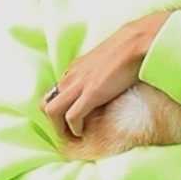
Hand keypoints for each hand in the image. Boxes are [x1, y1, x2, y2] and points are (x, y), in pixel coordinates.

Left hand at [43, 12, 169, 141]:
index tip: (68, 123)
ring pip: (51, 111)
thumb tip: (103, 86)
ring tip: (73, 136)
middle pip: (45, 104)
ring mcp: (79, 85)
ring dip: (59, 128)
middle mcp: (70, 77)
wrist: (135, 43)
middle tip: (67, 134)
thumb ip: (96, 75)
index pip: (54, 93)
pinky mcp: (90, 93)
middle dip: (53, 123)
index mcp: (74, 70)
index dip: (58, 111)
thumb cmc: (126, 52)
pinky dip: (75, 128)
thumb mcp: (103, 64)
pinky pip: (72, 117)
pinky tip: (83, 132)